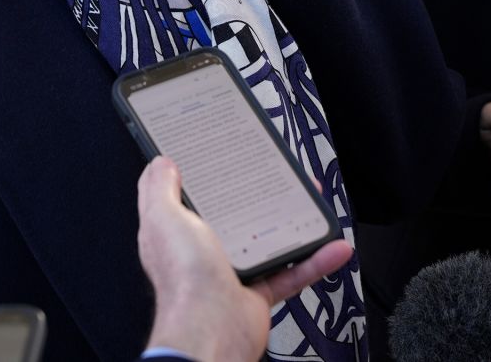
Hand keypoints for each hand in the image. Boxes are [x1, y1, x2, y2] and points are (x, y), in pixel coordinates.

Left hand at [137, 156, 353, 361]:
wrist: (211, 332)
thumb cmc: (183, 281)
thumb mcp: (163, 218)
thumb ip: (159, 189)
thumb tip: (160, 164)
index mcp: (177, 231)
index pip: (188, 196)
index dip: (203, 176)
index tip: (223, 158)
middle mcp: (203, 250)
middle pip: (235, 214)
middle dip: (259, 195)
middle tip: (278, 177)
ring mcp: (232, 270)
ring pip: (268, 239)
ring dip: (294, 223)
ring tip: (311, 204)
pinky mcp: (257, 291)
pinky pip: (292, 271)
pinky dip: (314, 260)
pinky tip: (331, 247)